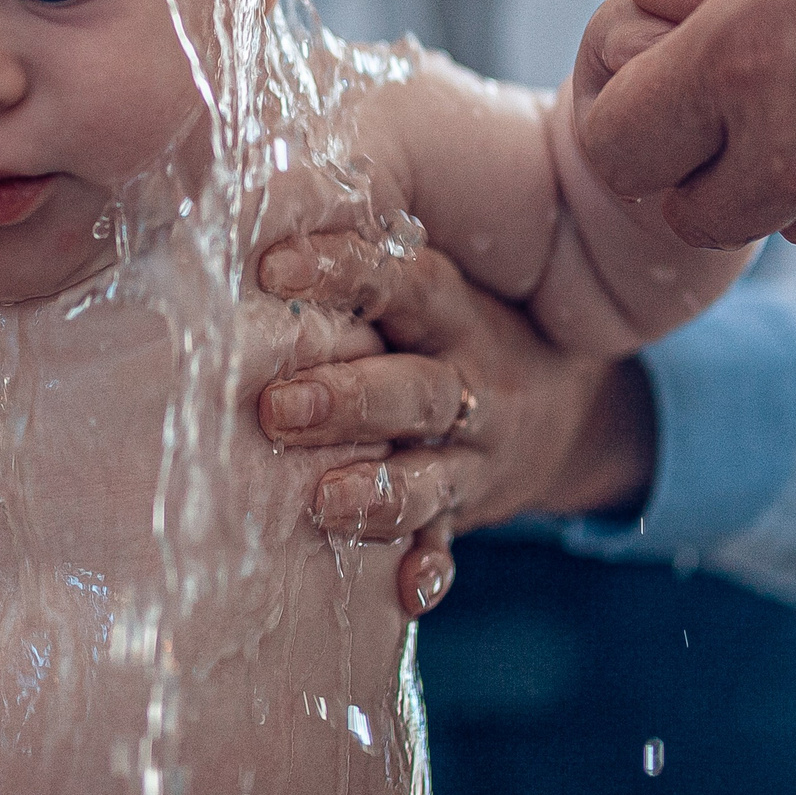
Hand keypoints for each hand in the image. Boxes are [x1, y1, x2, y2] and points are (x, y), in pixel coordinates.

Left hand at [255, 232, 654, 605]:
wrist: (568, 409)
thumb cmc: (446, 334)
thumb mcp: (425, 292)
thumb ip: (355, 273)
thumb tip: (227, 204)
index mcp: (451, 312)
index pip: (403, 281)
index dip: (343, 271)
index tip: (274, 266)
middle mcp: (471, 380)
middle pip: (416, 388)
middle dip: (348, 400)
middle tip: (275, 408)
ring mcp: (474, 454)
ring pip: (431, 473)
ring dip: (378, 489)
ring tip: (321, 500)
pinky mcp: (468, 509)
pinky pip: (450, 541)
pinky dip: (430, 566)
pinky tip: (408, 590)